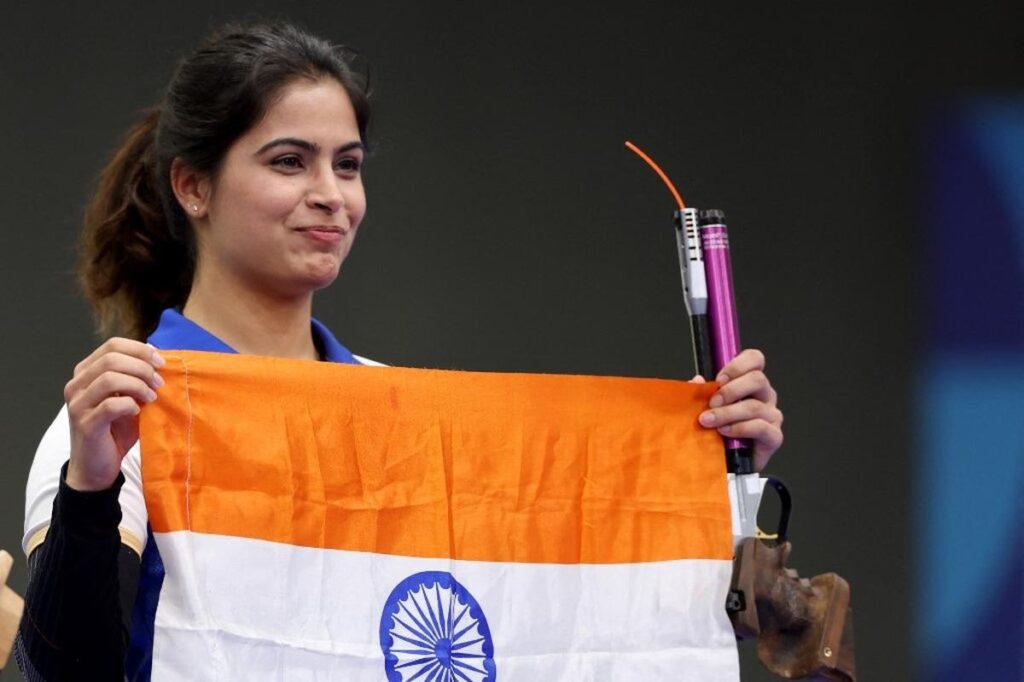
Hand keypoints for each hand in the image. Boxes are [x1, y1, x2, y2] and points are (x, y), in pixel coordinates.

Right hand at [64, 338, 164, 490]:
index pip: (112, 345)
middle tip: (159, 382)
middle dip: (142, 367)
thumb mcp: (130, 399)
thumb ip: (137, 379)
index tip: (160, 362)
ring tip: (152, 397)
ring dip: (138, 385)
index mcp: (87, 373)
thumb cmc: (116, 431)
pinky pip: (110, 405)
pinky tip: (138, 411)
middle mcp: (77, 384)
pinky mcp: (85, 424)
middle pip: (111, 358)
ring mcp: (78, 404)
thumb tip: (158, 358)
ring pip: (109, 378)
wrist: (98, 467)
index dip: (140, 350)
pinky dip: (130, 404)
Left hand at [694, 348, 782, 470]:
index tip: (719, 379)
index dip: (738, 365)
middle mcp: (765, 396)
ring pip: (754, 406)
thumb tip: (696, 381)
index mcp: (751, 383)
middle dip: (730, 390)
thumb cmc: (719, 432)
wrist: (726, 464)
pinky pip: (760, 427)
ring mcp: (772, 416)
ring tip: (709, 421)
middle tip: (712, 403)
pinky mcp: (774, 437)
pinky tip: (725, 432)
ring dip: (727, 413)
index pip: (755, 359)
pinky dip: (740, 428)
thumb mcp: (706, 408)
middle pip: (757, 379)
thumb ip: (701, 393)